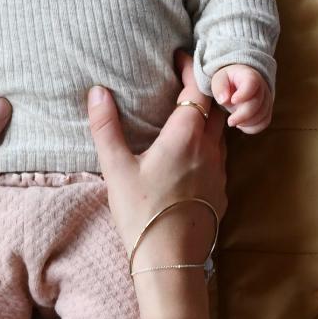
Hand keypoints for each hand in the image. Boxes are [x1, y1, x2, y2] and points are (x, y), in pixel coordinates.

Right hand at [87, 51, 226, 274]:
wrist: (170, 262)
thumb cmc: (142, 214)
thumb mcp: (116, 169)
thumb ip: (106, 128)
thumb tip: (97, 92)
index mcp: (186, 137)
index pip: (198, 89)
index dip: (192, 68)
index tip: (179, 56)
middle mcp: (209, 149)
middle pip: (216, 106)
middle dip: (203, 87)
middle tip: (184, 76)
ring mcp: (219, 171)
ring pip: (219, 131)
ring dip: (207, 115)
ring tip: (185, 109)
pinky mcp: (220, 192)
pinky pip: (219, 155)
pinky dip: (207, 142)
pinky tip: (189, 151)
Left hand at [210, 64, 271, 132]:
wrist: (240, 83)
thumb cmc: (228, 81)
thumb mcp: (220, 79)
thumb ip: (220, 88)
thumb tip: (224, 100)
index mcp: (249, 76)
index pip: (252, 83)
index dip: (244, 94)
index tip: (233, 100)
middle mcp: (262, 87)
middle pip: (257, 104)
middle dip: (242, 115)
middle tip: (230, 121)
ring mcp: (266, 99)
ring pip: (262, 115)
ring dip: (247, 123)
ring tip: (233, 121)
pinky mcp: (267, 110)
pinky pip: (264, 122)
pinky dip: (252, 128)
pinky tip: (241, 125)